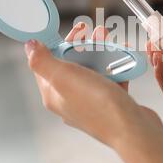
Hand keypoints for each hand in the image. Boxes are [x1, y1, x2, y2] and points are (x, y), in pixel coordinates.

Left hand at [24, 23, 162, 146]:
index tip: (72, 32)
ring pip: (92, 70)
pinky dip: (117, 65)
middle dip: (83, 45)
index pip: (47, 65)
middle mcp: (70, 100)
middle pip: (72, 65)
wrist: (133, 130)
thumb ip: (42, 61)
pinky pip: (111, 78)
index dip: (57, 44)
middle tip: (93, 32)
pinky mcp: (111, 104)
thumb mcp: (64, 77)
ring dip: (101, 51)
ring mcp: (91, 103)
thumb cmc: (98, 106)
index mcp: (54, 95)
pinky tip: (124, 55)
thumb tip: (29, 47)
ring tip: (110, 39)